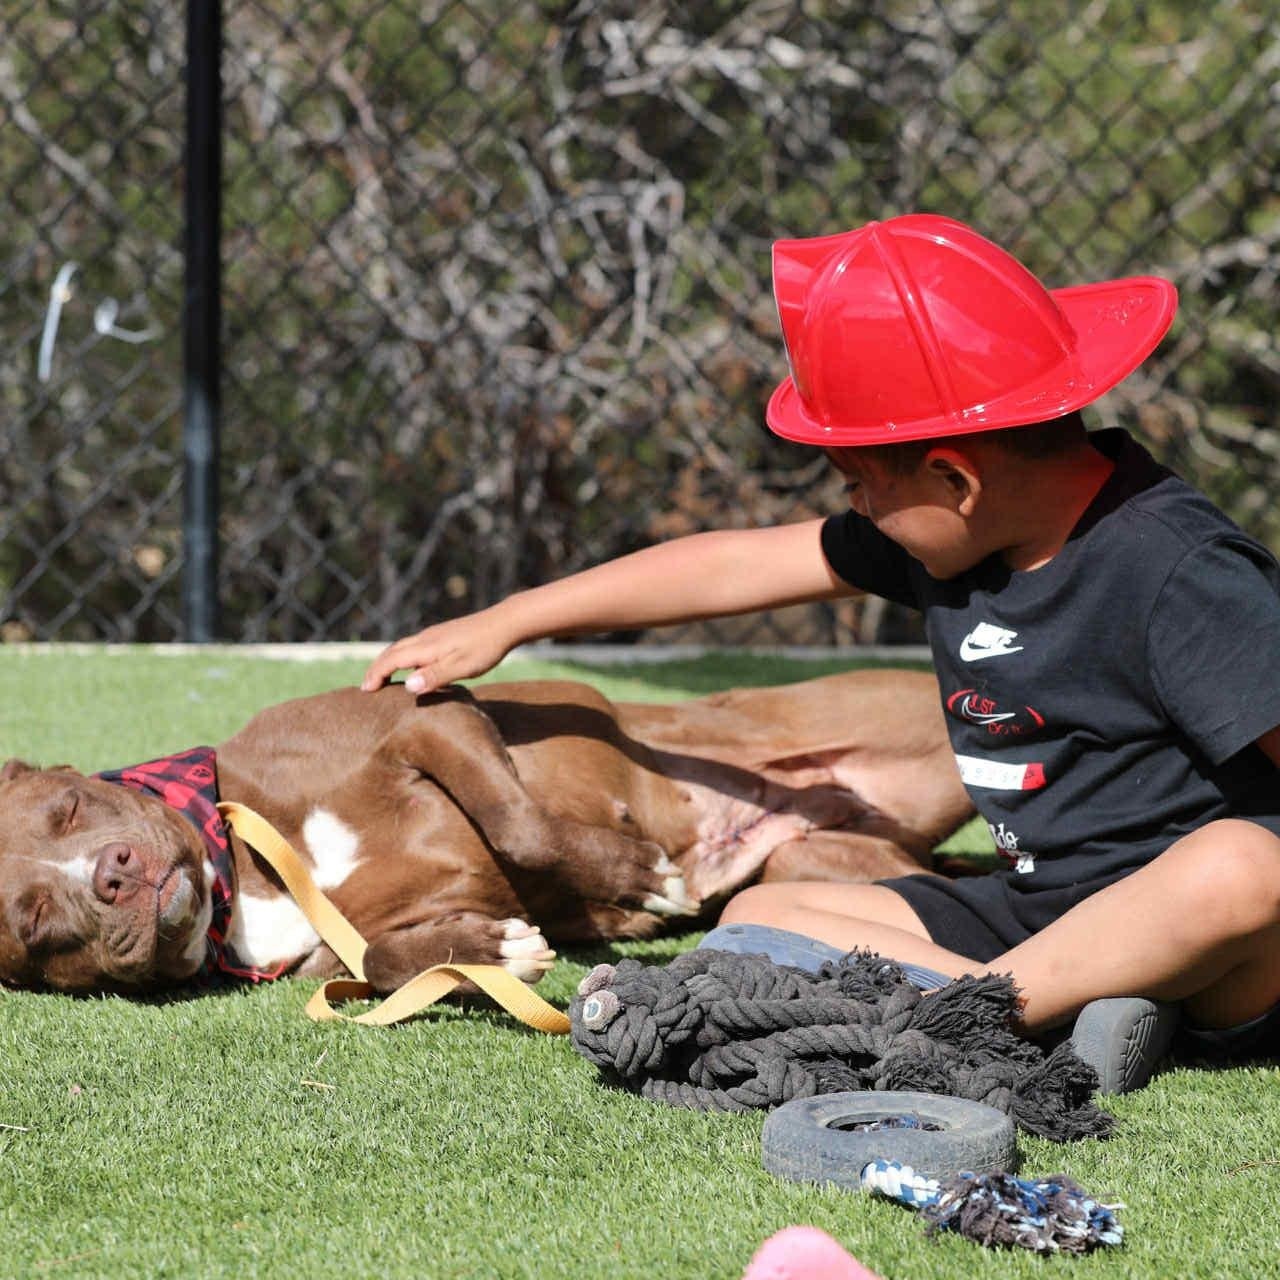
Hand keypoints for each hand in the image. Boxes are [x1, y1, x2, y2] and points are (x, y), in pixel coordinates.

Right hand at [361, 608, 515, 693]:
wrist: (504, 623)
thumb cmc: (485, 648)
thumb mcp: (461, 667)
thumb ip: (434, 676)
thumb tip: (408, 686)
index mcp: (426, 647)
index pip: (391, 660)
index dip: (376, 675)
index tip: (366, 691)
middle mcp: (425, 638)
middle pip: (392, 651)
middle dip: (377, 668)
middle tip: (367, 686)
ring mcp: (434, 635)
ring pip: (402, 647)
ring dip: (388, 661)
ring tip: (383, 677)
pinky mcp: (443, 635)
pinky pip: (413, 646)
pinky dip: (402, 657)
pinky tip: (411, 666)